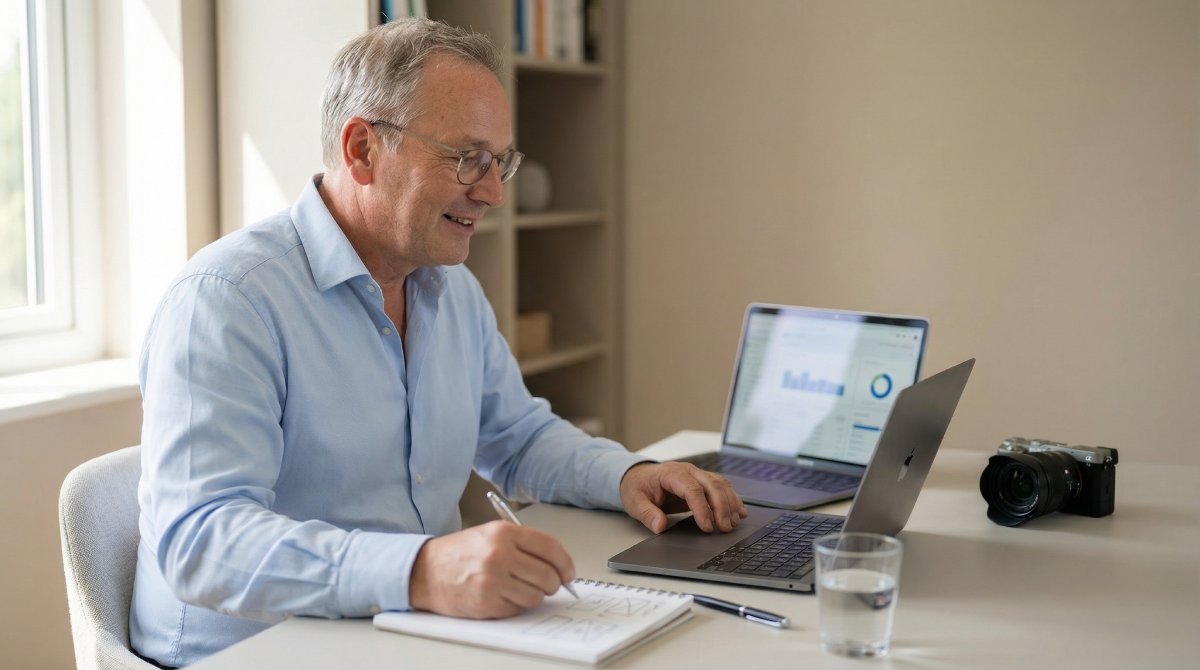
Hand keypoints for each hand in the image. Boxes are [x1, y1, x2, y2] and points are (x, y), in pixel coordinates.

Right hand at [408, 521, 575, 617]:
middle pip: (547, 575)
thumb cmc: (459, 553)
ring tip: (520, 588)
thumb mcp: (491, 534)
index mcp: (504, 533)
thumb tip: (557, 565)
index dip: (565, 563)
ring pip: (536, 595)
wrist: (424, 571)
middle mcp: (500, 555)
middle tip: (549, 584)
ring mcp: (493, 580)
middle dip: (554, 583)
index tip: (569, 572)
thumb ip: (524, 544)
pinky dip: (516, 605)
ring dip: (534, 596)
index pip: (550, 548)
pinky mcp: (487, 602)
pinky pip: (518, 609)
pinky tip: (503, 596)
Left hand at [619, 462, 748, 533]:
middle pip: (712, 485)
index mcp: (672, 474)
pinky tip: (739, 512)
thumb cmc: (637, 487)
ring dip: (730, 504)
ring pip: (721, 485)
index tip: (707, 527)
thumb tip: (660, 527)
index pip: (692, 490)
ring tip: (733, 524)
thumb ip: (647, 514)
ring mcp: (697, 475)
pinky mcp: (703, 482)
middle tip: (725, 528)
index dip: (702, 509)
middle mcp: (688, 471)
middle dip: (722, 507)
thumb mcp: (634, 502)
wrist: (638, 477)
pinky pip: (722, 487)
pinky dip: (732, 499)